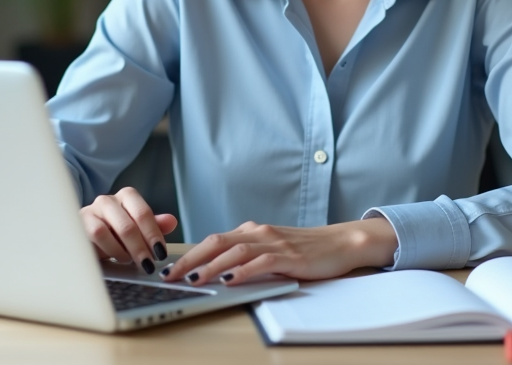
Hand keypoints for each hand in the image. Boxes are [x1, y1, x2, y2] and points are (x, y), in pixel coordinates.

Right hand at [80, 186, 177, 274]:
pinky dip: (104, 250)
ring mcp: (91, 211)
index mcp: (127, 197)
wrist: (87, 233)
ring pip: (104, 232)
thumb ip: (153, 225)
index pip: (143, 213)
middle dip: (139, 248)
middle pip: (127, 224)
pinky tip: (112, 258)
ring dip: (119, 251)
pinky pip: (90, 239)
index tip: (160, 253)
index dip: (153, 234)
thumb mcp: (137, 228)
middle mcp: (108, 200)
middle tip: (148, 264)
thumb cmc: (115, 230)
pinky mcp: (77, 225)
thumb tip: (171, 222)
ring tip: (127, 260)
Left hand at [158, 217, 397, 285]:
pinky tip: (231, 280)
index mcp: (252, 230)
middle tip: (170, 275)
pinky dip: (243, 271)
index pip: (213, 240)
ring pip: (235, 251)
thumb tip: (218, 270)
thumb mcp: (272, 249)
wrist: (341, 242)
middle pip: (217, 242)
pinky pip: (261, 262)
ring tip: (194, 280)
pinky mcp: (289, 256)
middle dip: (190, 259)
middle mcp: (259, 232)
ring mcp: (274, 242)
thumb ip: (248, 255)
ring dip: (211, 266)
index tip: (169, 268)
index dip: (189, 253)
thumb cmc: (306, 249)